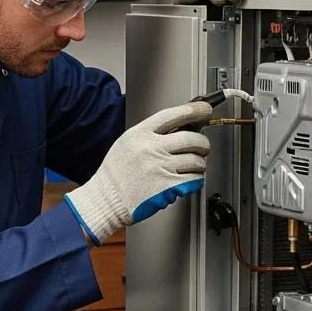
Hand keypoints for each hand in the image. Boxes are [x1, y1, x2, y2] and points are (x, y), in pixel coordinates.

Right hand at [64, 101, 212, 244]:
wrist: (107, 199)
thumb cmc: (116, 174)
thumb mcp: (127, 143)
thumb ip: (151, 134)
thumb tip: (179, 128)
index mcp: (140, 134)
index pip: (173, 115)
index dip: (193, 110)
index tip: (204, 110)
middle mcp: (152, 148)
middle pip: (191, 138)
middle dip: (203, 143)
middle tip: (203, 147)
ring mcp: (161, 167)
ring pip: (197, 160)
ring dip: (200, 164)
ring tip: (193, 166)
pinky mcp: (168, 186)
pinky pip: (194, 179)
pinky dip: (196, 179)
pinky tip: (189, 179)